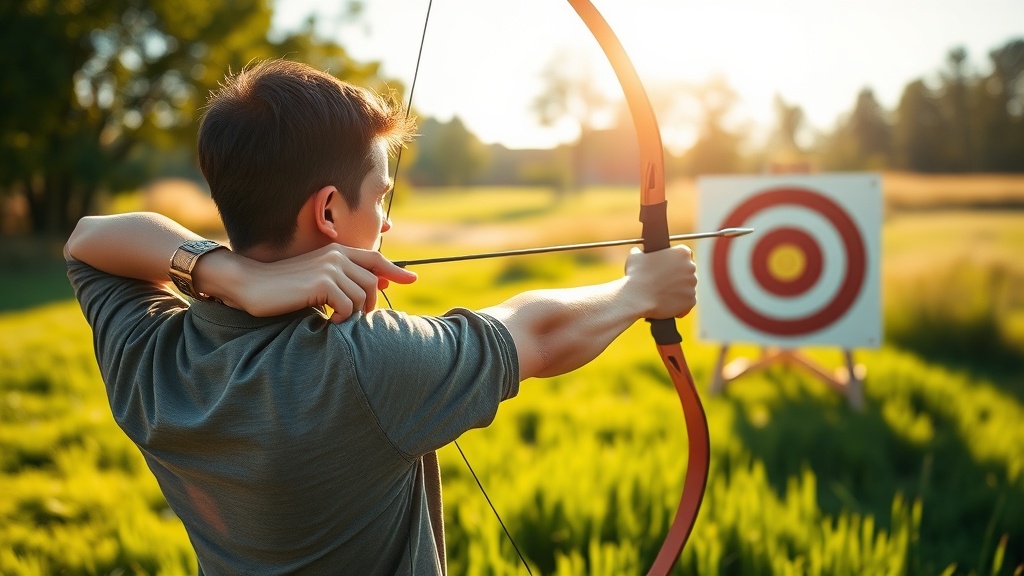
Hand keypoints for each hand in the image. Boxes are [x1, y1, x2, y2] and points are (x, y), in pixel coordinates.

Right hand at [214, 245, 416, 322]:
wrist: (251, 284)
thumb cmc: (283, 287)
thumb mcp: (317, 279)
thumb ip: (345, 279)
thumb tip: (379, 283)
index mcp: (336, 251)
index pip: (374, 258)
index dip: (395, 270)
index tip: (411, 279)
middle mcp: (336, 255)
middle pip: (373, 281)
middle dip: (370, 304)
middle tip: (356, 319)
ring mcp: (329, 267)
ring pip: (362, 294)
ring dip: (355, 313)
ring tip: (339, 320)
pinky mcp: (321, 282)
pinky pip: (348, 305)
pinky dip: (343, 318)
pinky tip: (330, 321)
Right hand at [623, 246, 696, 319]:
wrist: (636, 297)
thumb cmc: (636, 275)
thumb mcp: (635, 256)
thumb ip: (642, 252)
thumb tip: (639, 252)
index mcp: (682, 252)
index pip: (686, 254)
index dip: (677, 261)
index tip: (669, 266)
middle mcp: (691, 267)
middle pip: (688, 271)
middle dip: (679, 276)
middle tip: (664, 282)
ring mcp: (692, 285)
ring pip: (687, 287)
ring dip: (679, 290)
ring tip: (662, 294)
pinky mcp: (691, 301)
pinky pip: (687, 302)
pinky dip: (679, 304)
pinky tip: (667, 304)